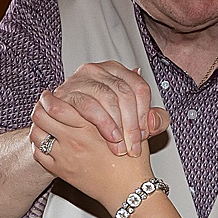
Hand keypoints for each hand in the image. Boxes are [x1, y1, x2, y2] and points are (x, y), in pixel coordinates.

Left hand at [31, 89, 155, 211]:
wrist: (129, 191)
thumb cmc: (133, 162)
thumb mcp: (134, 125)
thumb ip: (128, 99)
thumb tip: (134, 72)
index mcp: (91, 126)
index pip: (57, 105)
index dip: (49, 98)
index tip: (51, 95)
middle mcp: (75, 140)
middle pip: (41, 116)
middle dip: (40, 108)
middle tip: (42, 106)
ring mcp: (65, 156)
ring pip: (36, 133)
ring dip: (39, 126)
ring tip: (44, 123)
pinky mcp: (61, 171)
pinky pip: (39, 154)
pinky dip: (40, 146)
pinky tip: (48, 142)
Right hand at [49, 60, 166, 159]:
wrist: (64, 133)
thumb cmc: (98, 126)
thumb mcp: (131, 122)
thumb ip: (152, 121)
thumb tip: (153, 120)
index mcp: (117, 72)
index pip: (139, 88)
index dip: (144, 114)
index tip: (144, 135)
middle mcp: (99, 71)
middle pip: (124, 94)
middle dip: (131, 125)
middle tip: (132, 147)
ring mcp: (80, 79)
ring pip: (107, 98)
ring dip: (117, 125)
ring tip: (120, 146)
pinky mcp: (65, 92)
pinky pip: (86, 105)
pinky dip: (101, 122)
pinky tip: (108, 136)